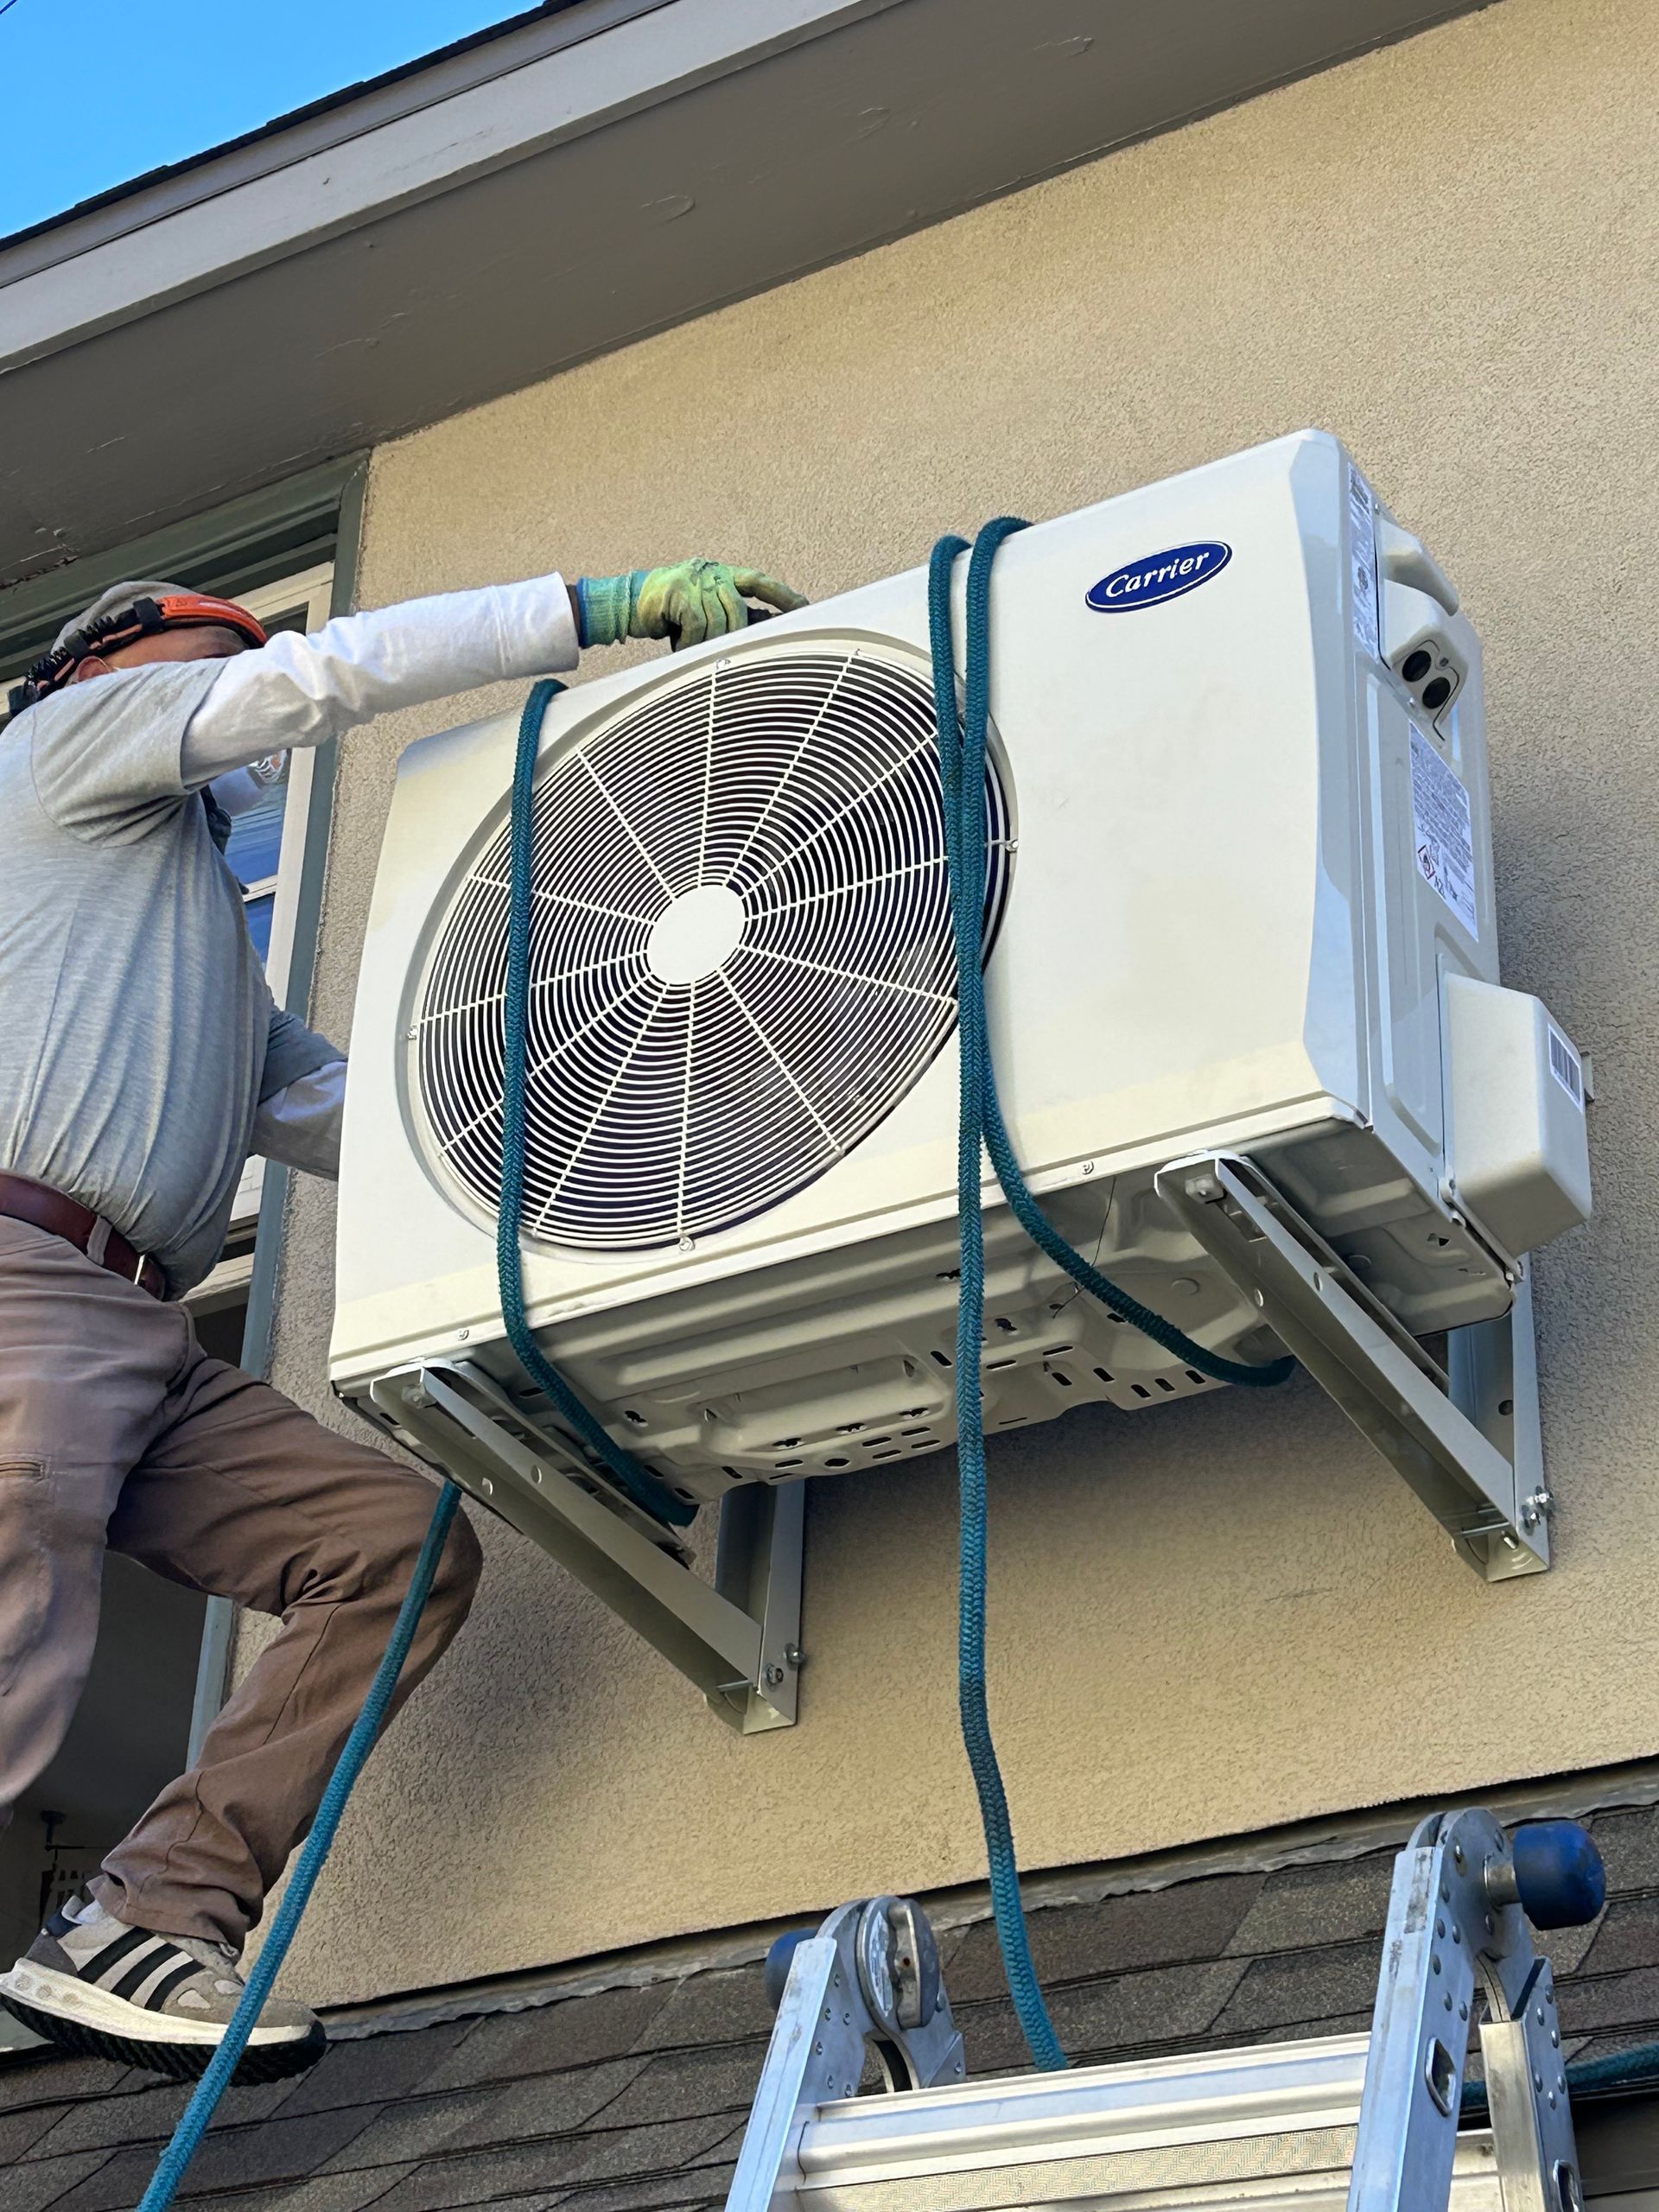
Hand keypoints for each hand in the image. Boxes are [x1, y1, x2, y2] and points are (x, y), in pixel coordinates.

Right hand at [576, 561, 807, 648]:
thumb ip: (728, 616)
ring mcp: (694, 580)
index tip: (804, 607)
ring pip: (720, 620)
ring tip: (692, 650)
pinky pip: (698, 624)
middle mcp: (711, 573)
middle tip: (727, 654)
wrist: (626, 603)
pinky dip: (690, 642)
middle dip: (736, 637)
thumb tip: (760, 633)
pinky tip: (679, 644)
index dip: (782, 595)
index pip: (759, 581)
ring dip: (707, 643)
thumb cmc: (667, 612)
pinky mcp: (678, 592)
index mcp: (720, 574)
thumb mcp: (702, 611)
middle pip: (740, 609)